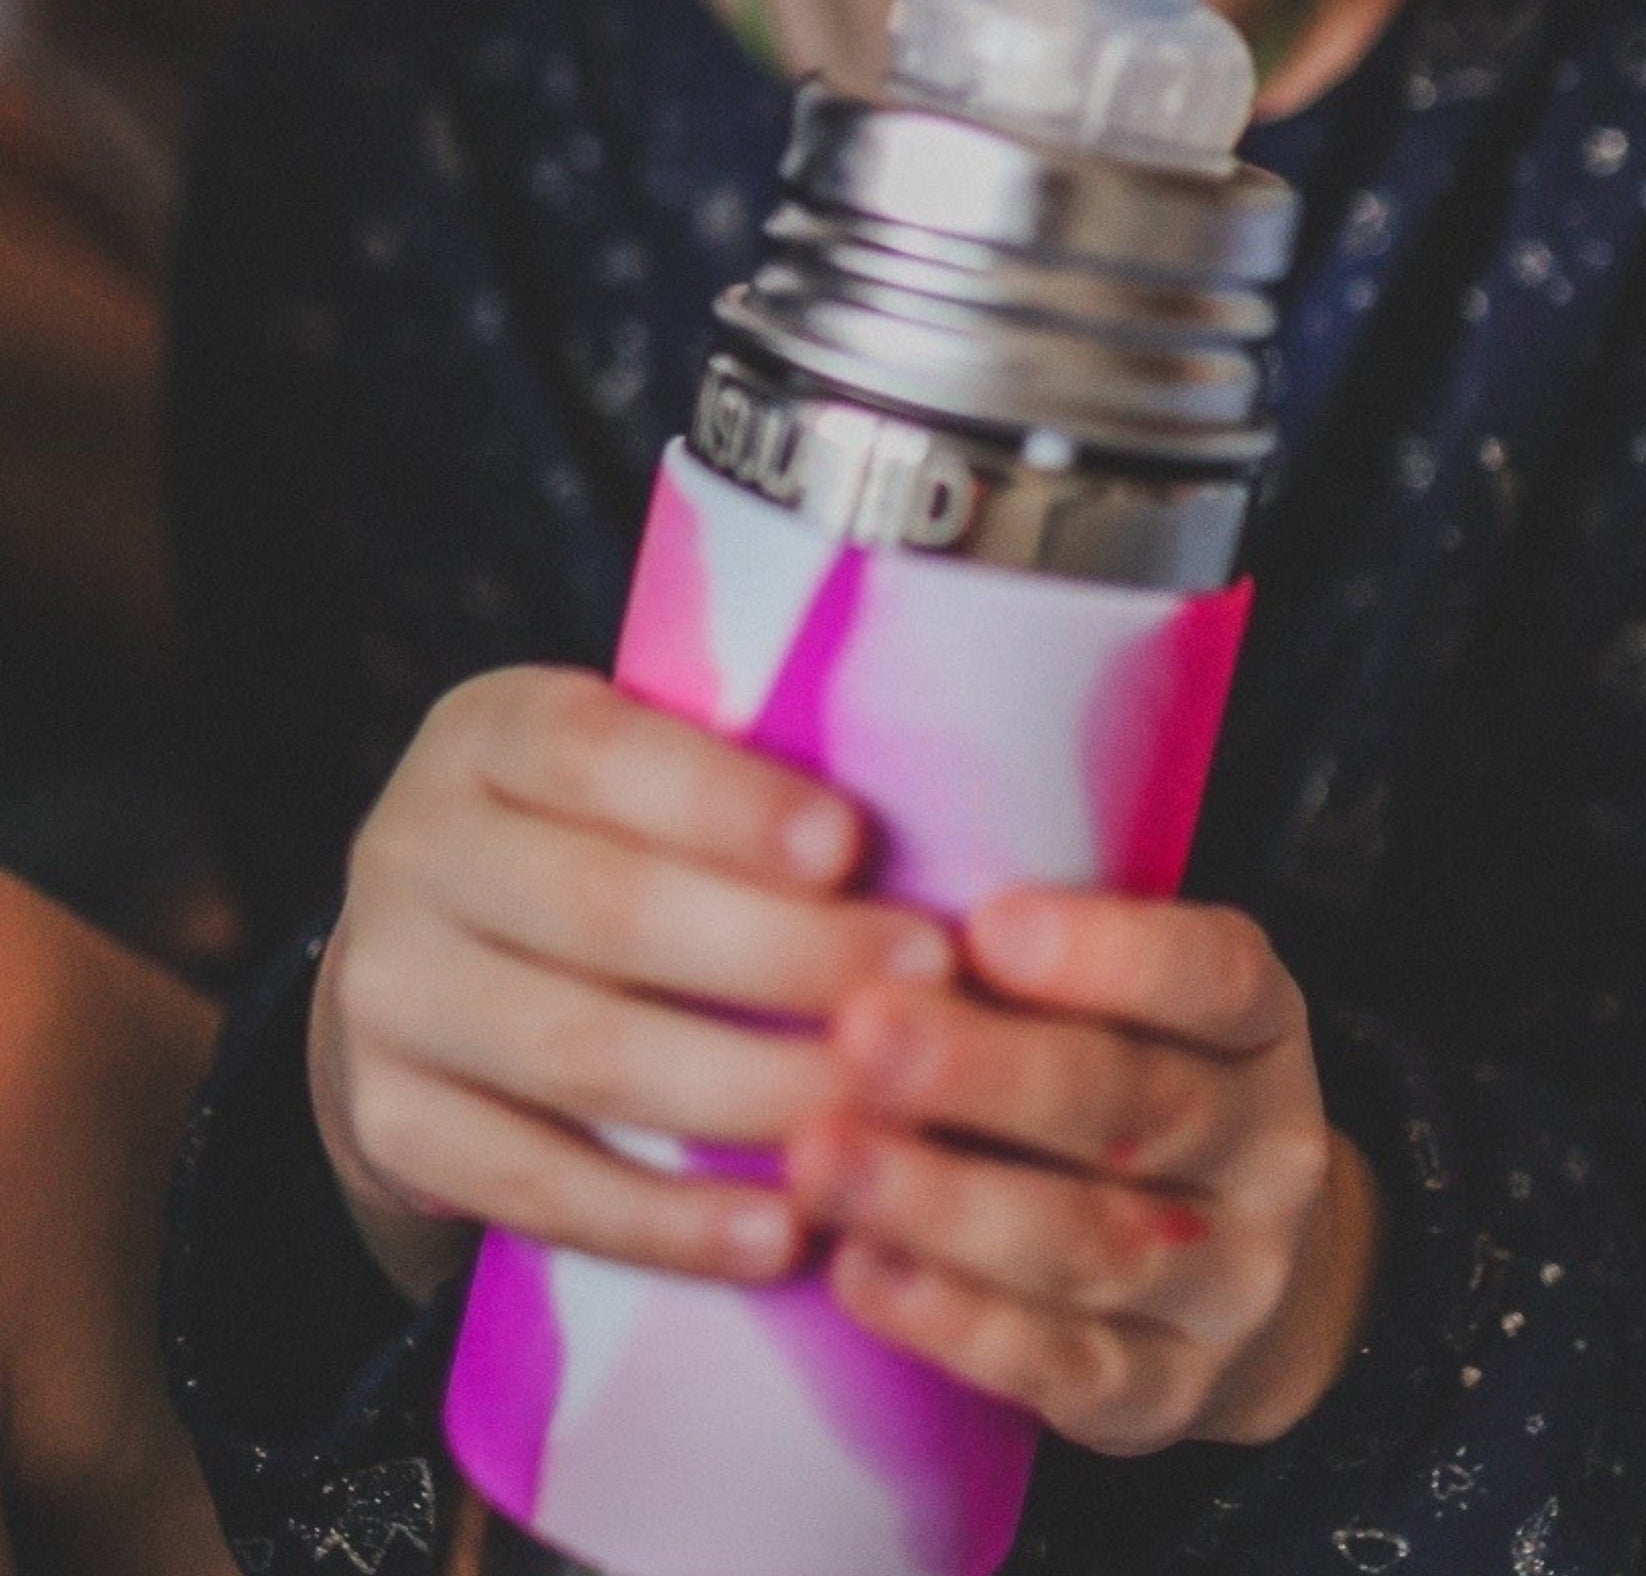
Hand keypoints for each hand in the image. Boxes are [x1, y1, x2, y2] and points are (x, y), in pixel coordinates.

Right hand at [309, 666, 953, 1301]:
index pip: (595, 752)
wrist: (436, 961)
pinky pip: (535, 1187)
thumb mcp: (640, 772)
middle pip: (602, 908)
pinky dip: (668, 1220)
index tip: (852, 844)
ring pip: (580, 1052)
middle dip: (781, 951)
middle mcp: (413, 849)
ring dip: (749, 1091)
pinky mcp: (391, 1121)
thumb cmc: (605, 841)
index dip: (724, 801)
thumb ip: (738, 782)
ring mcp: (387, 991)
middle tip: (925, 980)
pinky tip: (784, 1234)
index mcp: (488, 733)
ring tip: (882, 1108)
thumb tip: (937, 820)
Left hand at [787, 892, 1380, 1454]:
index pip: (1214, 978)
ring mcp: (1228, 1284)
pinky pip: (1065, 1368)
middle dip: (989, 1073)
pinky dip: (955, 1322)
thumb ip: (1031, 952)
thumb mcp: (1127, 997)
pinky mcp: (1166, 1392)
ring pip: (1091, 1245)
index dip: (1108, 952)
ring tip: (819, 1156)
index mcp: (1261, 1026)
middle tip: (859, 1030)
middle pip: (1136, 1108)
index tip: (985, 922)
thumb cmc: (1129, 1077)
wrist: (1230, 1263)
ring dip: (943, 1201)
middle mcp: (1266, 1152)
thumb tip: (874, 901)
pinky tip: (859, 1270)